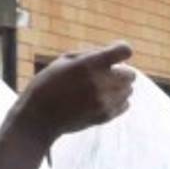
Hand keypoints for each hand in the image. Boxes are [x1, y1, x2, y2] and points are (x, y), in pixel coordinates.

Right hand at [12, 41, 134, 143]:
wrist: (38, 118)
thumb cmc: (47, 85)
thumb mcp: (63, 61)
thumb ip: (90, 54)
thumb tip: (112, 54)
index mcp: (89, 64)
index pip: (124, 50)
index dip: (121, 50)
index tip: (114, 55)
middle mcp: (100, 83)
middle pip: (131, 74)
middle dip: (121, 72)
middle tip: (105, 76)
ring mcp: (103, 101)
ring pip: (129, 90)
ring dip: (119, 88)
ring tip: (101, 90)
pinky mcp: (104, 116)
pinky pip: (125, 105)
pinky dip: (118, 102)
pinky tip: (102, 100)